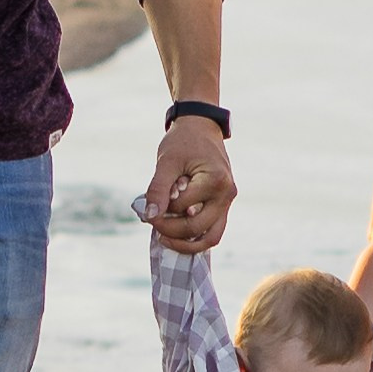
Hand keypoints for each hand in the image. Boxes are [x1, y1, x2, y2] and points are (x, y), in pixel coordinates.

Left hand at [145, 113, 235, 251]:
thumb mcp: (167, 161)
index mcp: (215, 181)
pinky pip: (212, 231)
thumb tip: (150, 216)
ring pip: (210, 238)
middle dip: (170, 230)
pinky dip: (194, 237)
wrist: (201, 127)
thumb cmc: (183, 141)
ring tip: (164, 237)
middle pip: (197, 228)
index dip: (160, 211)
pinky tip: (174, 233)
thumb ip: (158, 189)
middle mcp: (226, 195)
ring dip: (186, 243)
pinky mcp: (223, 206)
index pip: (182, 208)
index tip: (145, 207)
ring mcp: (227, 202)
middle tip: (151, 222)